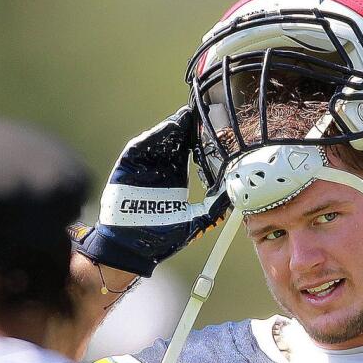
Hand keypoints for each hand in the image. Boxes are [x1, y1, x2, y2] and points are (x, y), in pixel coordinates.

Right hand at [78, 106, 230, 276]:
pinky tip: (169, 129)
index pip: (190, 154)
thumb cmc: (161, 238)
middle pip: (176, 142)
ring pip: (160, 140)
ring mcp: (144, 167)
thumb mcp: (193, 221)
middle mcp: (161, 171)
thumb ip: (212, 208)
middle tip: (203, 115)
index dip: (202, 142)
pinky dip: (154, 136)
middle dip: (189, 128)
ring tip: (187, 117)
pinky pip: (140, 146)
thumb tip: (234, 197)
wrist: (132, 247)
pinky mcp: (128, 166)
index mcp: (175, 181)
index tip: (217, 131)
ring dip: (173, 128)